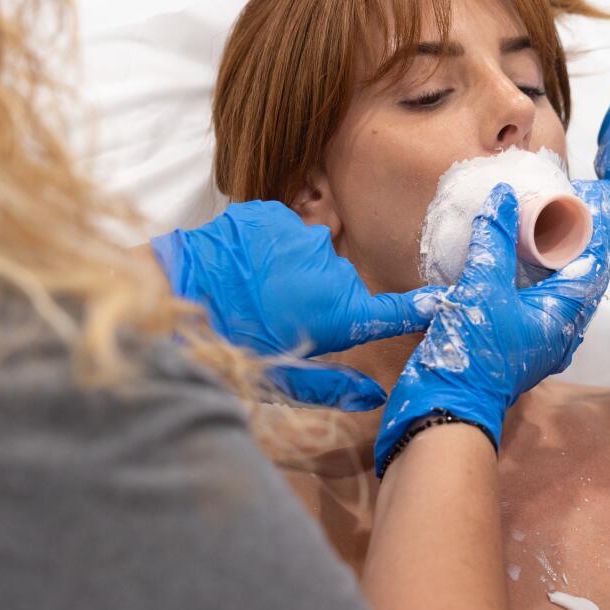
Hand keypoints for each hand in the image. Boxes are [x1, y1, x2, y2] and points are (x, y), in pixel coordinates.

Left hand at [151, 201, 440, 409]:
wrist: (169, 295)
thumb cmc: (228, 344)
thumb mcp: (282, 377)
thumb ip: (333, 386)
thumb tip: (372, 397)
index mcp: (338, 309)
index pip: (396, 308)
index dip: (421, 306)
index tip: (441, 301)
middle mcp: (329, 266)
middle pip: (339, 282)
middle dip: (320, 297)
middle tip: (283, 316)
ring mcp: (299, 234)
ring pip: (309, 254)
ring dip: (292, 270)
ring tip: (254, 291)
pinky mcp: (269, 212)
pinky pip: (281, 231)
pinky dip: (268, 246)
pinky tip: (243, 267)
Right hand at [374, 181, 609, 475]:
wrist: (447, 408)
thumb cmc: (472, 354)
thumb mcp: (482, 288)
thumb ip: (495, 241)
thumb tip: (505, 197)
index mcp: (565, 315)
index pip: (595, 261)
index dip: (597, 226)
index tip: (594, 195)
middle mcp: (561, 327)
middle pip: (582, 273)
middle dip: (581, 237)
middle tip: (573, 201)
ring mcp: (540, 335)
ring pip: (560, 286)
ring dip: (557, 254)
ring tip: (550, 220)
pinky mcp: (519, 339)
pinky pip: (537, 298)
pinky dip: (534, 272)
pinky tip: (519, 255)